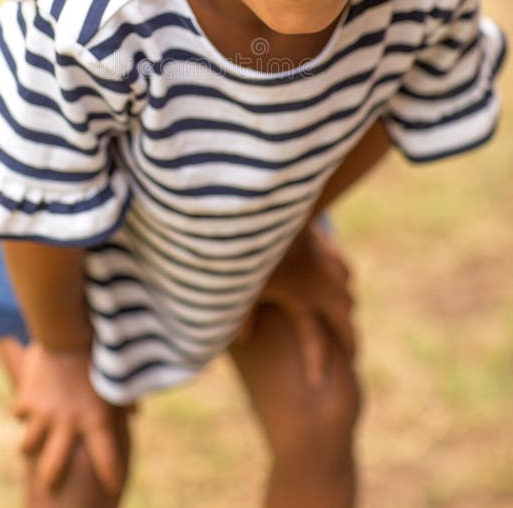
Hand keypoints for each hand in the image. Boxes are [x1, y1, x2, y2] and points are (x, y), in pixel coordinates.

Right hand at [12, 342, 128, 494]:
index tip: (114, 487)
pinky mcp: (26, 399)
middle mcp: (68, 423)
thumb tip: (134, 414)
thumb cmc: (98, 350)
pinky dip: (22, 409)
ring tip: (30, 445)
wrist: (66, 331)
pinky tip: (25, 405)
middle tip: (50, 485)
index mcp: (95, 419)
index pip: (106, 458)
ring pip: (28, 444)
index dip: (110, 475)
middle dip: (51, 478)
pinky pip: (20, 412)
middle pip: (55, 466)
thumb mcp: (114, 377)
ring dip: (29, 444)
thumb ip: (123, 400)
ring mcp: (44, 414)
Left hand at [238, 223, 355, 386]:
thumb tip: (242, 341)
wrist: (263, 205)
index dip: (317, 364)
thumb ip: (242, 314)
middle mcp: (319, 283)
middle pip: (343, 319)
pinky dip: (341, 280)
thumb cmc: (245, 246)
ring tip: (343, 321)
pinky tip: (336, 280)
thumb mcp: (240, 284)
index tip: (317, 385)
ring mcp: (324, 262)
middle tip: (350, 356)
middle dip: (347, 340)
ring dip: (346, 309)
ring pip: (346, 291)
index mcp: (300, 298)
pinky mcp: (322, 244)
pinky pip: (341, 267)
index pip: (315, 340)